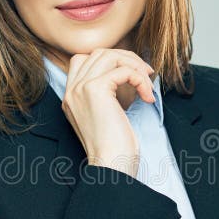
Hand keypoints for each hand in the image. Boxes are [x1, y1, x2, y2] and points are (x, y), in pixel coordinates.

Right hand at [61, 48, 155, 176]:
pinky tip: (147, 96)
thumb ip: (111, 93)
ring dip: (134, 66)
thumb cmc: (115, 147)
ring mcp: (80, 88)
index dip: (111, 60)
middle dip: (126, 59)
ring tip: (147, 85)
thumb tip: (131, 71)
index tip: (132, 74)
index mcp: (71, 96)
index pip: (85, 59)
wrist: (112, 165)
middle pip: (98, 53)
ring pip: (109, 56)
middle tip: (146, 74)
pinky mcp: (95, 90)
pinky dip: (140, 79)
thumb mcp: (109, 113)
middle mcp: (71, 90)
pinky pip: (122, 70)